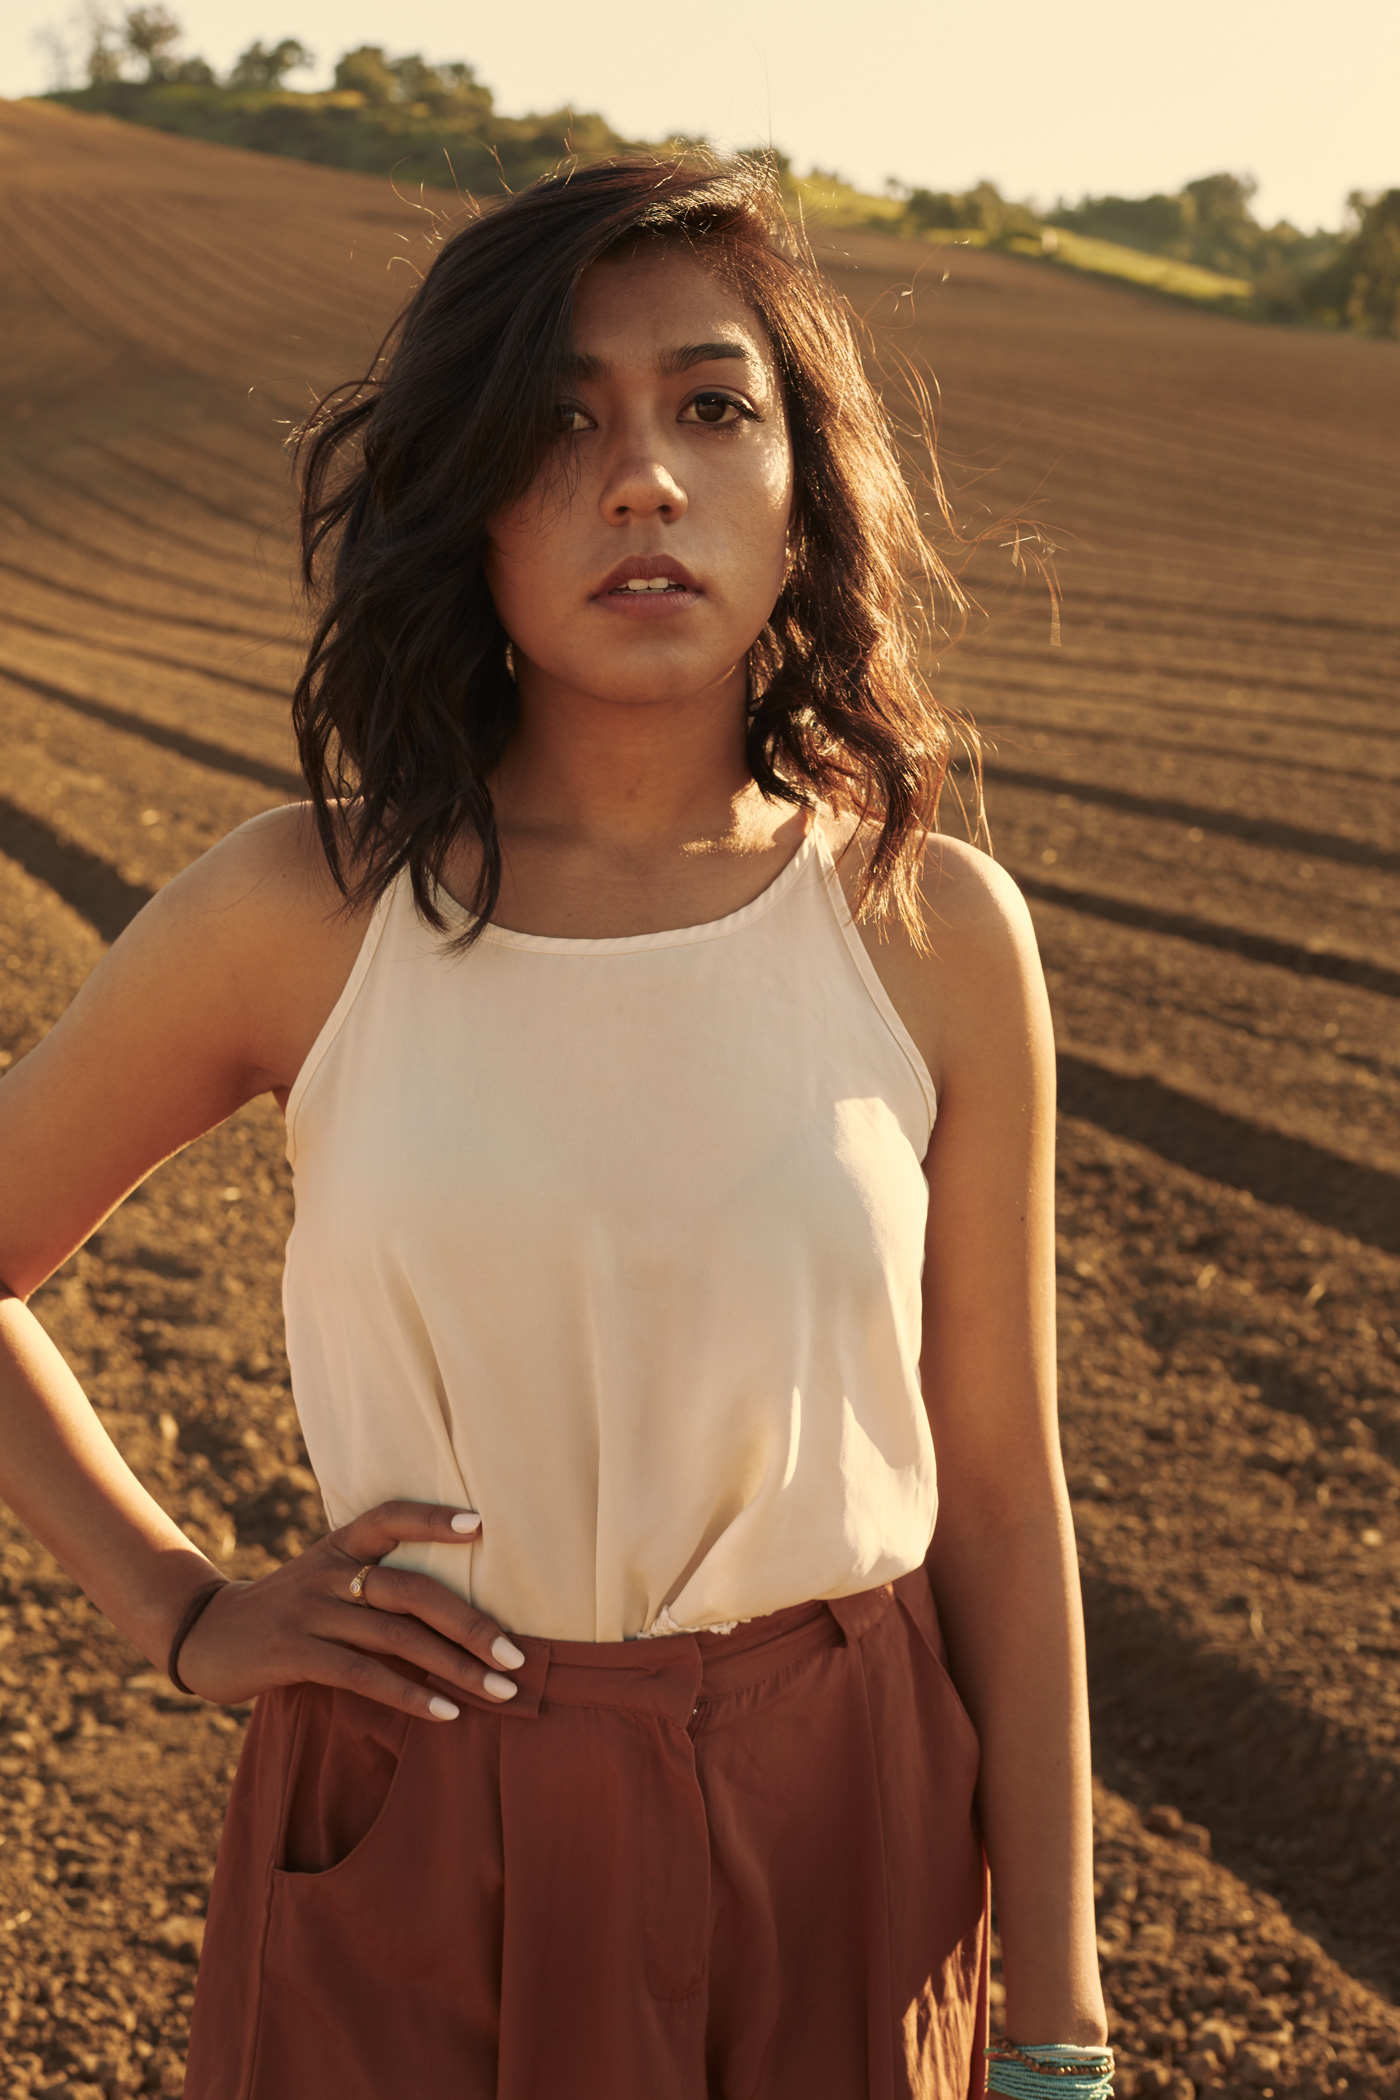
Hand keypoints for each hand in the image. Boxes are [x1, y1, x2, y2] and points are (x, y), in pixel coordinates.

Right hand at [173, 1501, 523, 1719]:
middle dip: (471, 1624)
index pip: (390, 1516)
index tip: (482, 1525)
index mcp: (340, 1545)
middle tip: (517, 1654)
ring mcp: (310, 1610)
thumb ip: (378, 1584)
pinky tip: (446, 1713)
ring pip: (396, 1636)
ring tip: (499, 1689)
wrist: (209, 1636)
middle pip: (412, 1590)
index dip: (433, 1517)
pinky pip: (362, 1675)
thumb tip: (460, 1615)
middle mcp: (329, 1571)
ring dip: (455, 1667)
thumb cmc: (290, 1610)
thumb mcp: (328, 1579)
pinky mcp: (293, 1652)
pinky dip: (410, 1694)